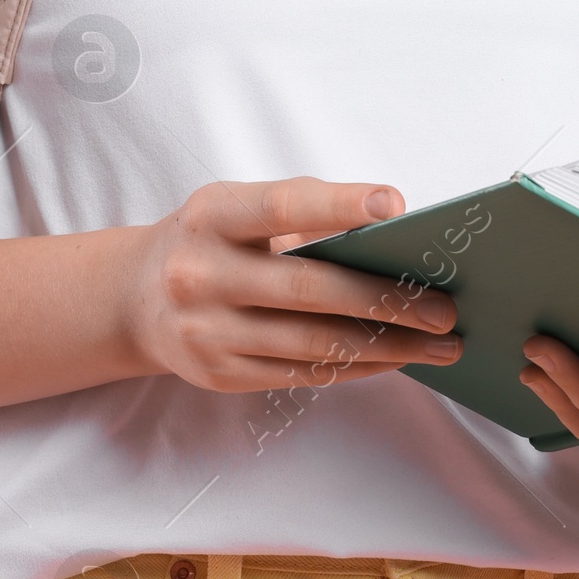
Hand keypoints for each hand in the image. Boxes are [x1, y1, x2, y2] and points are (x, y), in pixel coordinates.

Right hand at [124, 176, 461, 393]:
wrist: (134, 299)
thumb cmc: (210, 241)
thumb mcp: (236, 210)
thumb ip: (301, 217)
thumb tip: (393, 237)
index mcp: (213, 216)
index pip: (283, 206)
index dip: (339, 205)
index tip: (397, 206)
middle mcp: (202, 273)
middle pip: (309, 289)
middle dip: (385, 301)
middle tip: (444, 309)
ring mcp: (208, 330)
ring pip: (312, 343)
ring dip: (386, 347)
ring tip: (437, 345)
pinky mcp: (219, 373)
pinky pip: (301, 373)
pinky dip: (356, 366)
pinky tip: (394, 359)